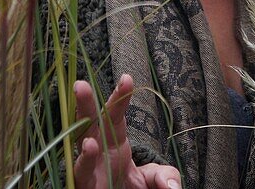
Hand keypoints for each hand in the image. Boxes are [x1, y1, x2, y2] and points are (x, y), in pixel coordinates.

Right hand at [73, 74, 181, 188]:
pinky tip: (87, 167)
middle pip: (88, 127)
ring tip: (91, 144)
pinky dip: (83, 174)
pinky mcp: (85, 188)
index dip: (120, 97)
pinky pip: (81, 180)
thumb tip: (173, 186)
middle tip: (81, 86)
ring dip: (85, 153)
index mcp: (113, 140)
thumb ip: (163, 176)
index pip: (115, 115)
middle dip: (84, 106)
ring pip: (80, 159)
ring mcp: (89, 171)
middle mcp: (97, 151)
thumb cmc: (131, 185)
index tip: (127, 78)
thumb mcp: (151, 177)